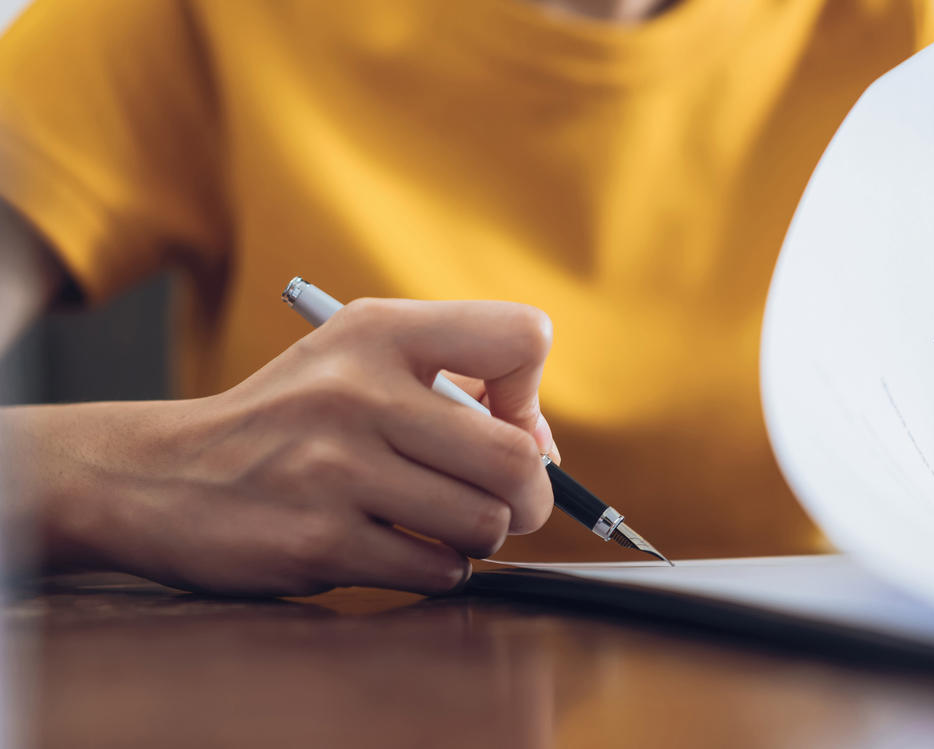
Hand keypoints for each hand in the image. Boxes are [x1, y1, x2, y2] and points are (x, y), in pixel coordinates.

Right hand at [4, 298, 559, 594]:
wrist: (159, 476)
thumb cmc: (288, 421)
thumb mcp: (357, 360)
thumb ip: (456, 382)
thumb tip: (545, 450)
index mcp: (379, 331)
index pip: (522, 339)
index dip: (531, 396)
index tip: (501, 423)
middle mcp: (358, 391)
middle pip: (517, 458)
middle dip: (531, 495)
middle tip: (506, 504)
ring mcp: (336, 469)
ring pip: (484, 523)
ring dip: (477, 537)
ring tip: (436, 524)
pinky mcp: (319, 540)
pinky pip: (436, 570)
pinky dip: (435, 570)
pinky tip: (397, 549)